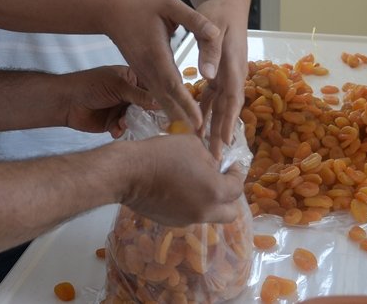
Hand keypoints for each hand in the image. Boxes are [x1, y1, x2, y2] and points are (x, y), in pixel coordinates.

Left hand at [62, 66, 157, 136]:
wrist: (66, 101)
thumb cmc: (90, 85)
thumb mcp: (118, 86)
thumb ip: (139, 95)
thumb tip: (160, 101)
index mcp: (132, 78)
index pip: (153, 88)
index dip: (160, 97)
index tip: (169, 107)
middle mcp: (129, 94)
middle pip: (148, 106)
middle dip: (148, 114)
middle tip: (152, 122)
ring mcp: (122, 108)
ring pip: (137, 119)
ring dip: (132, 123)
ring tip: (123, 123)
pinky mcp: (113, 123)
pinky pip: (124, 129)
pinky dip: (121, 130)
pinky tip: (115, 129)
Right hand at [101, 0, 221, 134]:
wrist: (111, 10)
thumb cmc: (141, 4)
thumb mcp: (168, 4)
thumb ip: (193, 19)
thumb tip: (216, 32)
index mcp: (156, 54)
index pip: (173, 84)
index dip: (186, 104)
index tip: (199, 121)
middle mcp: (147, 68)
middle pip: (166, 100)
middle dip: (183, 119)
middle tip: (200, 138)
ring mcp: (142, 73)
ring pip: (160, 100)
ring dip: (176, 117)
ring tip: (194, 134)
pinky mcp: (142, 74)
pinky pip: (155, 94)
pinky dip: (169, 107)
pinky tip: (181, 117)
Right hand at [120, 136, 244, 225]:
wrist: (129, 173)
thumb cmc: (163, 154)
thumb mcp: (193, 145)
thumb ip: (209, 158)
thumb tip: (214, 167)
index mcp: (215, 191)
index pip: (237, 187)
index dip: (237, 174)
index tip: (231, 165)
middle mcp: (206, 211)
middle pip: (230, 212)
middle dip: (229, 197)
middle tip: (220, 180)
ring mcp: (188, 219)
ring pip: (209, 215)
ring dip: (209, 202)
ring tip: (196, 183)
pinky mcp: (171, 222)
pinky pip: (190, 215)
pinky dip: (191, 204)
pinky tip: (178, 189)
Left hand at [192, 0, 248, 158]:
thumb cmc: (219, 10)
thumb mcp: (213, 26)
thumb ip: (210, 49)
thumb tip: (207, 75)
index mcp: (234, 64)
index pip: (233, 98)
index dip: (228, 121)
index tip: (225, 141)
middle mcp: (234, 72)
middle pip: (230, 107)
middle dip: (223, 132)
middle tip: (216, 156)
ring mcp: (228, 72)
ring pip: (222, 104)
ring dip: (215, 124)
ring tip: (207, 146)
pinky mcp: (220, 70)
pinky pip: (216, 95)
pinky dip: (210, 110)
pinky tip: (200, 123)